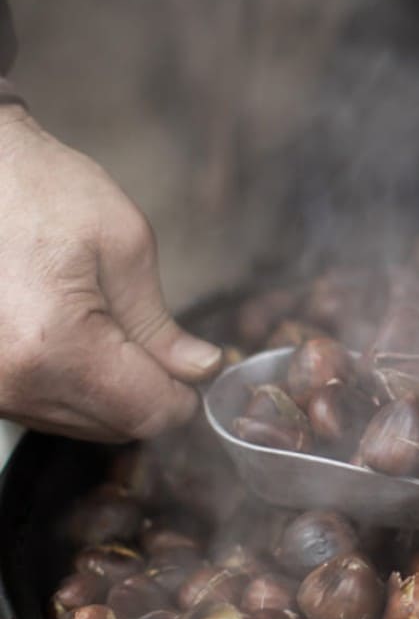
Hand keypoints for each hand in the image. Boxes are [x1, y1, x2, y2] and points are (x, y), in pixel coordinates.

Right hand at [0, 106, 221, 440]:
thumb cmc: (39, 190)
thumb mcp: (123, 245)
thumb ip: (160, 323)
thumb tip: (200, 369)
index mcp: (55, 345)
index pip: (146, 413)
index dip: (185, 398)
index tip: (198, 368)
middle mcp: (11, 381)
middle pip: (114, 428)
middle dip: (151, 395)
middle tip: (166, 347)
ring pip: (79, 425)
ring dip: (113, 395)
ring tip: (115, 332)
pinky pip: (43, 408)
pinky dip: (76, 388)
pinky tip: (81, 341)